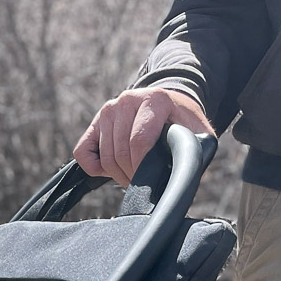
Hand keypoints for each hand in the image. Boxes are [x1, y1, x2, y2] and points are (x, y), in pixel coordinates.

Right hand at [74, 87, 214, 186]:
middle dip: (131, 174)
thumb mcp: (197, 132)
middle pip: (121, 152)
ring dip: (117, 174)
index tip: (149, 179)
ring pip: (105, 156)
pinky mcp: (94, 123)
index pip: (139, 140)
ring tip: (132, 174)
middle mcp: (127, 100)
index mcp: (153, 99)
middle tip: (142, 181)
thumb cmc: (181, 123)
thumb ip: (196, 150)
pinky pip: (83, 153)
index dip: (142, 167)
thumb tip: (185, 176)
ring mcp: (107, 111)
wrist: (166, 106)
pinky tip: (111, 167)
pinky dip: (95, 167)